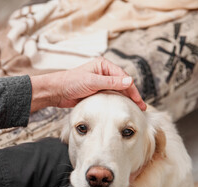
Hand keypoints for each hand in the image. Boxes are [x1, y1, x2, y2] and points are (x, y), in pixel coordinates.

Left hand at [30, 57, 146, 111]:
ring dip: (125, 100)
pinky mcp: (96, 92)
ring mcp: (100, 83)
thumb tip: (130, 81)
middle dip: (131, 95)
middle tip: (141, 107)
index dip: (132, 89)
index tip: (138, 100)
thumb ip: (111, 82)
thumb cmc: (71, 83)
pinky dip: (116, 102)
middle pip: (122, 84)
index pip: (123, 77)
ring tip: (134, 110)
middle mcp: (103, 73)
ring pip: (117, 92)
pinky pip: (110, 97)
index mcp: (103, 65)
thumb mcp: (92, 82)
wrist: (57, 92)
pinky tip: (121, 109)